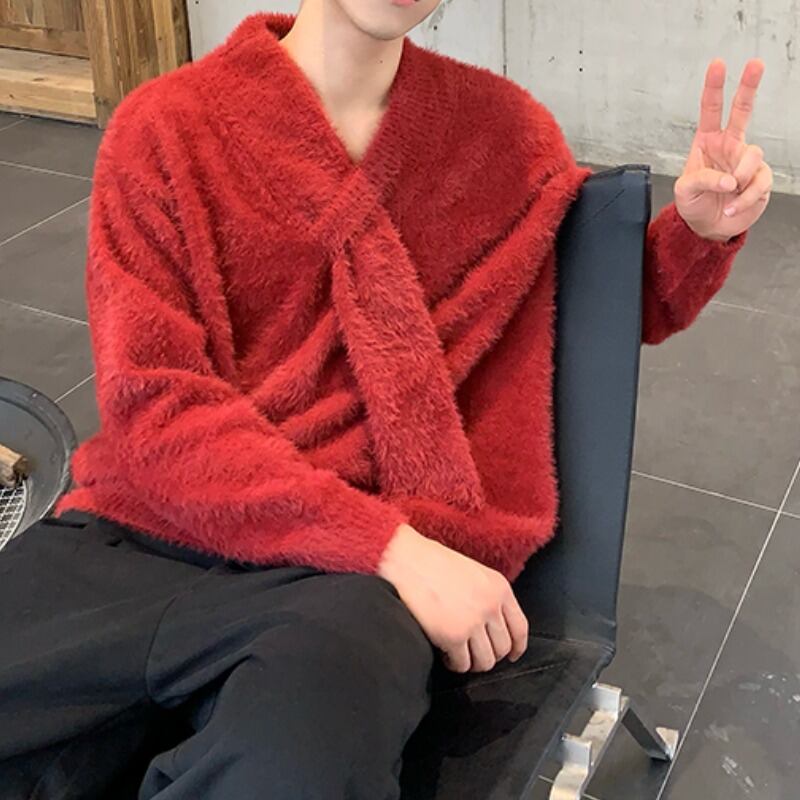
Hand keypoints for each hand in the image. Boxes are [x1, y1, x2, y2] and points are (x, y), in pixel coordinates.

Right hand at [378, 523, 528, 672]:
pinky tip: (443, 652)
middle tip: (471, 652)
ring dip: (470, 662)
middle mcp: (491, 605)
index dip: (516, 647)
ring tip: (456, 653)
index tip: (510, 656)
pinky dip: (452, 663)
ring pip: (484, 662)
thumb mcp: (472, 572)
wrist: (405, 559)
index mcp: (499, 587)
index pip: (520, 628)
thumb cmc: (431, 563)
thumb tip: (492, 627)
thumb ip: (487, 596)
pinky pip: (461, 664)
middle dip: (487, 655)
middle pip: (502, 648)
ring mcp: (473, 622)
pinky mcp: (453, 636)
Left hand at [674, 59, 772, 241]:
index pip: (710, 110)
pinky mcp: (760, 179)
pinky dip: (743, 199)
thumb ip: (703, 180)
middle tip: (755, 64)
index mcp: (707, 142)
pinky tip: (731, 206)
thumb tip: (728, 179)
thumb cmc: (693, 204)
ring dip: (739, 177)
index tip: (717, 65)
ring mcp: (746, 161)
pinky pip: (759, 183)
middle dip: (748, 86)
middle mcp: (729, 145)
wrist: (707, 227)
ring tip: (727, 193)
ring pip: (753, 155)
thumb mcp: (685, 191)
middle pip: (742, 110)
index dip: (714, 88)